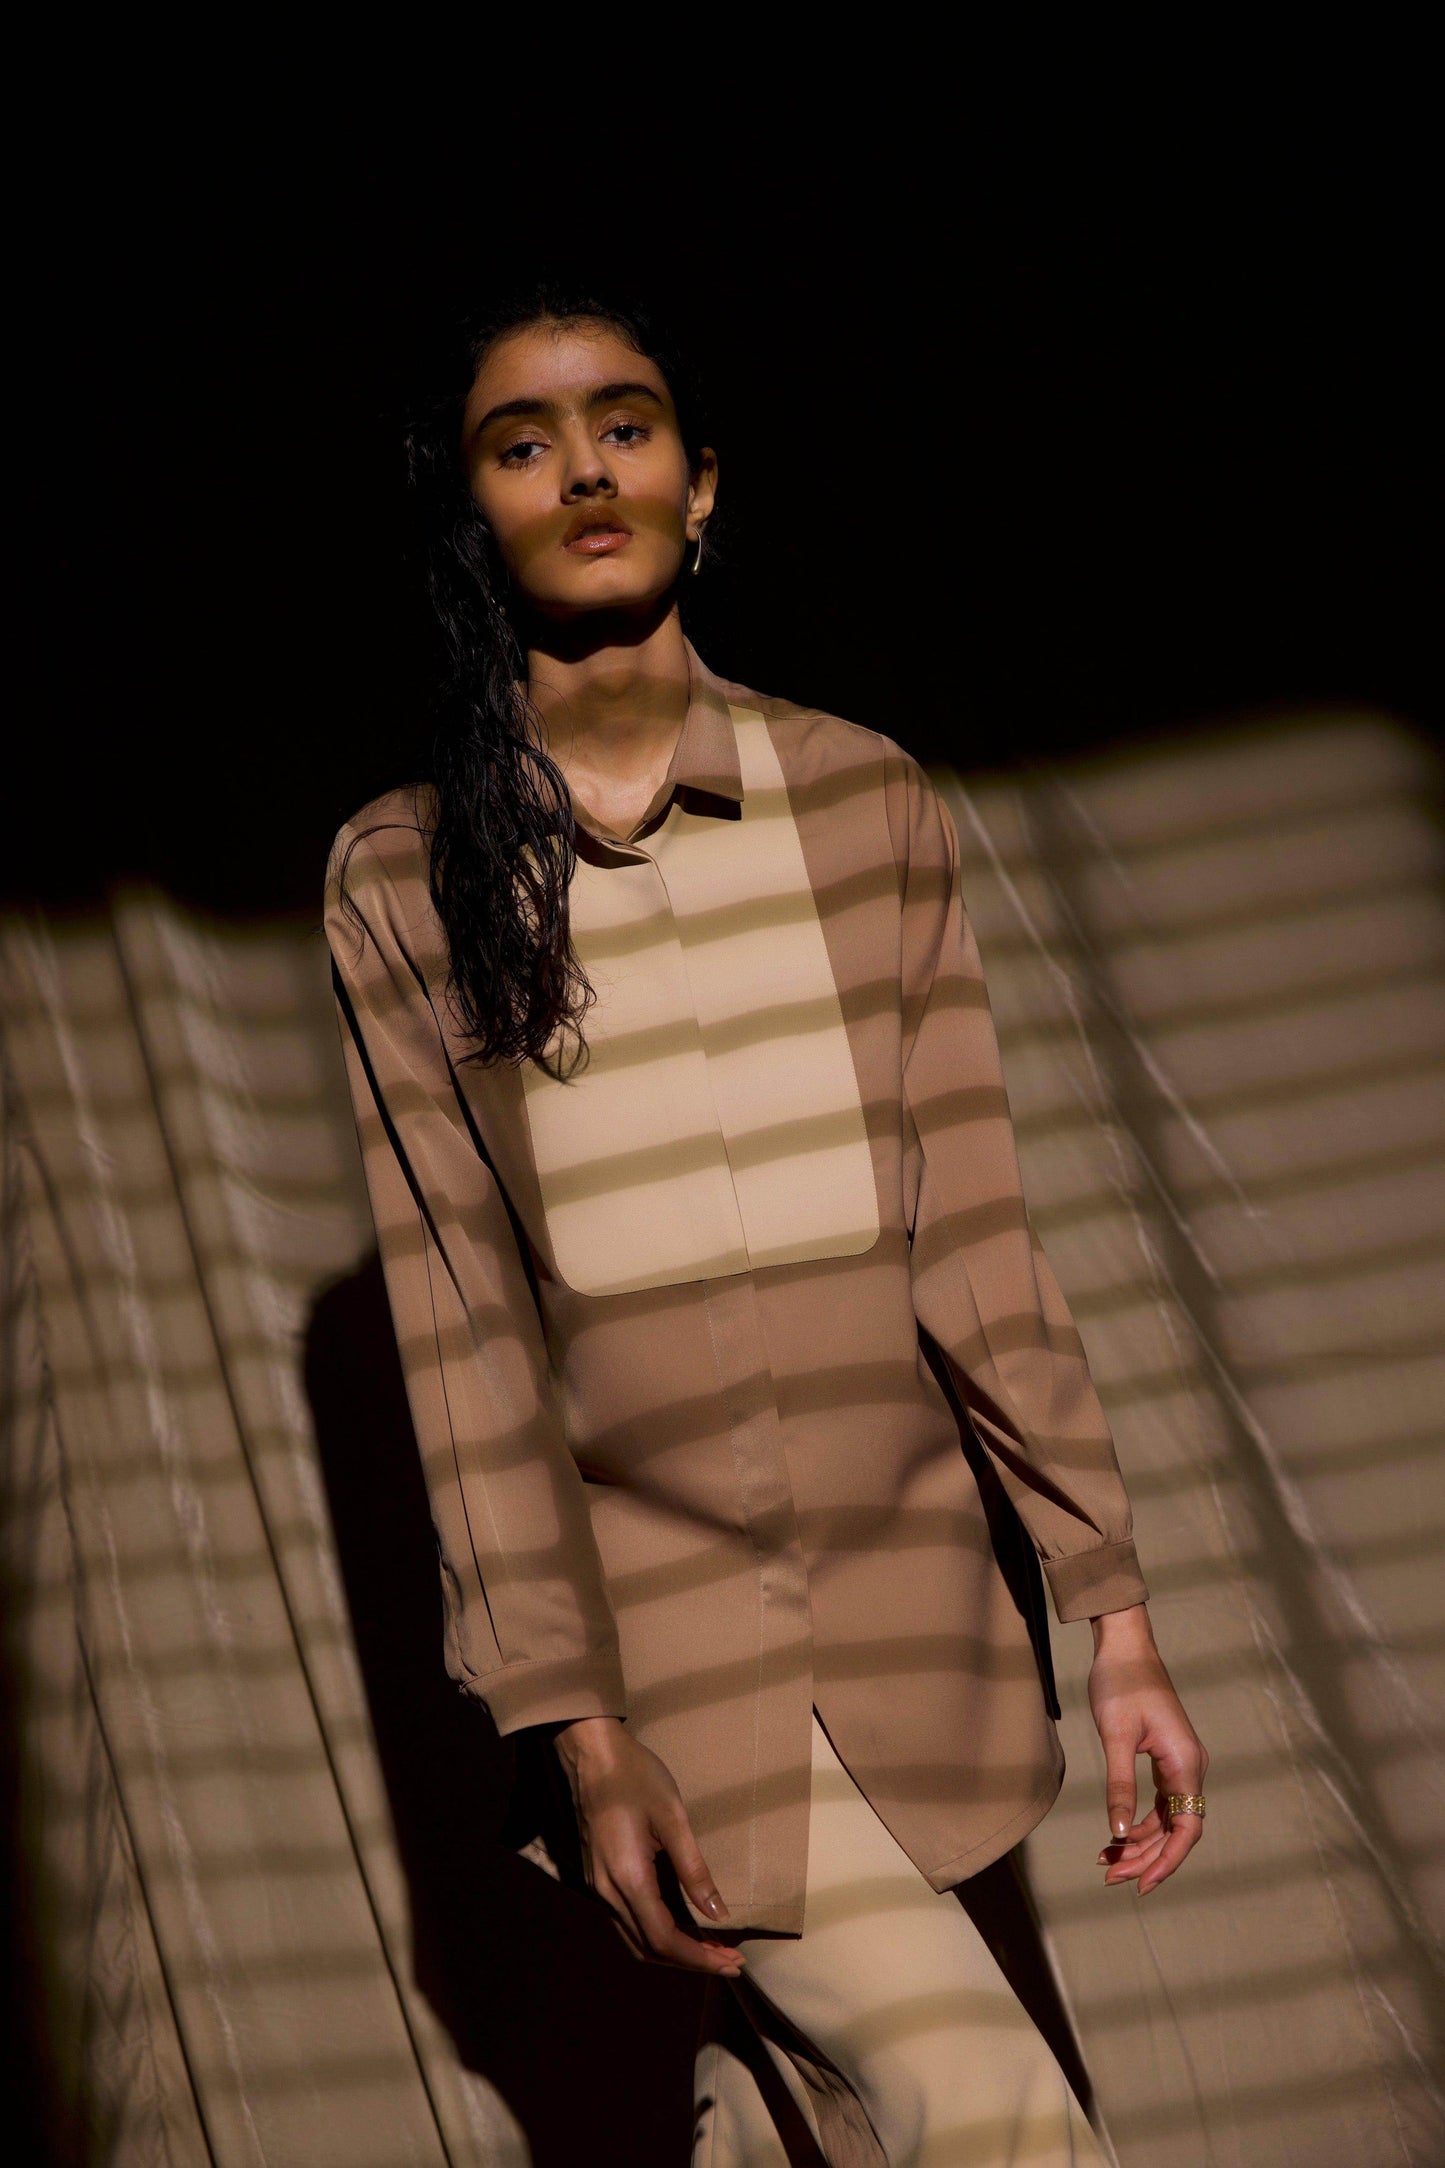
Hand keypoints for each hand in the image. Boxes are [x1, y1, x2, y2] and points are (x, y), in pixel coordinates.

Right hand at [553, 1717, 743, 1976]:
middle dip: (691, 1961)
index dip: (699, 1958)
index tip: (732, 1962)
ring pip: (636, 1940)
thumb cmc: (635, 1777)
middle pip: (649, 1949)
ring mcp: (599, 1888)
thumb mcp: (672, 1817)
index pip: (664, 1940)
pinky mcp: (600, 1878)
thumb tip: (717, 1915)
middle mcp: (608, 1892)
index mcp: (627, 1878)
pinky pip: (628, 1922)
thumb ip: (694, 1869)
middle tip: (731, 1960)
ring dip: (674, 1952)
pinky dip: (658, 1935)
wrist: (591, 1754)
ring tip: (712, 1949)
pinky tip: (683, 1926)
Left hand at [1087, 1605, 1208, 1896]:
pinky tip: (1117, 1838)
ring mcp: (1180, 1764)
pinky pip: (1160, 1804)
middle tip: (1111, 1877)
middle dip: (1146, 1858)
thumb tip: (1118, 1835)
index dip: (1168, 1861)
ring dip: (1141, 1844)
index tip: (1142, 1884)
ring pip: (1167, 1820)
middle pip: (1176, 1829)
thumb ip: (1119, 1786)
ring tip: (1108, 1864)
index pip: (1187, 1828)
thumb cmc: (1120, 1684)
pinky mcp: (1167, 1759)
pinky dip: (1140, 1823)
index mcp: (1186, 1763)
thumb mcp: (1116, 1736)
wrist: (1125, 1646)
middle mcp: (1191, 1767)